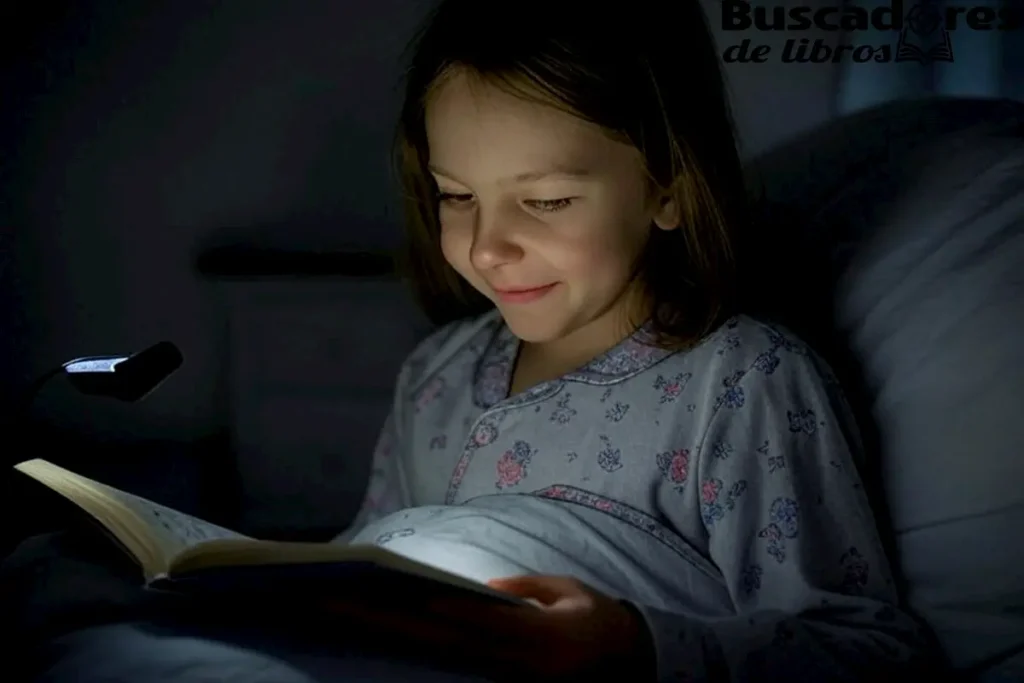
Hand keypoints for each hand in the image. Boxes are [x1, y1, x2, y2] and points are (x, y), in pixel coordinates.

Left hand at [324, 575, 655, 679]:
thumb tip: (478, 591)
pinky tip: (381, 637)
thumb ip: (524, 591)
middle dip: (379, 621)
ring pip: (434, 659)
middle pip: (434, 641)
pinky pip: (450, 671)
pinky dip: (414, 654)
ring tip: (340, 614)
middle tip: (325, 600)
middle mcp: (512, 665)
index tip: (376, 586)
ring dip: (385, 637)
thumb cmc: (600, 623)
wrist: (635, 669)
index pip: (467, 617)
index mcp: (534, 638)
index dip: (423, 603)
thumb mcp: (571, 593)